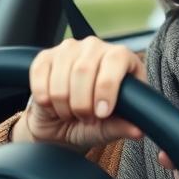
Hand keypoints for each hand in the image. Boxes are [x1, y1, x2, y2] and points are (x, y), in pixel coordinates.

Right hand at [13, 37, 144, 149]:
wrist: (61, 124)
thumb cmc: (92, 121)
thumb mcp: (109, 127)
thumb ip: (122, 126)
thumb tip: (138, 131)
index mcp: (122, 57)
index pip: (116, 59)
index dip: (107, 88)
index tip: (102, 113)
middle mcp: (96, 47)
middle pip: (84, 70)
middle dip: (82, 103)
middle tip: (86, 118)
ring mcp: (69, 49)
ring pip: (61, 76)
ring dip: (63, 104)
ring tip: (71, 113)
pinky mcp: (44, 57)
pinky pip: (40, 75)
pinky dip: (45, 97)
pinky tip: (53, 105)